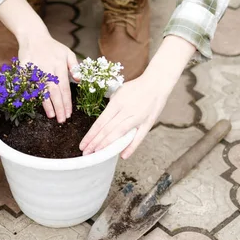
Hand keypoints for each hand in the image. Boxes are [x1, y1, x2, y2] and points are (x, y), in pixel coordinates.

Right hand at [0, 0, 77, 122]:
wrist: (33, 36)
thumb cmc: (52, 46)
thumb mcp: (67, 53)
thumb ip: (74, 66)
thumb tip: (79, 80)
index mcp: (59, 66)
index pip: (65, 88)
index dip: (67, 102)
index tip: (69, 113)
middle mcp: (49, 69)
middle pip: (55, 92)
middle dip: (59, 107)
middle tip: (62, 120)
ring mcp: (36, 70)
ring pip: (42, 90)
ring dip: (47, 105)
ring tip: (52, 116)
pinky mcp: (26, 70)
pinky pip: (29, 85)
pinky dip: (31, 94)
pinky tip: (35, 104)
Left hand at [79, 35, 196, 158]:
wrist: (157, 84)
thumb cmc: (136, 88)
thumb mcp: (118, 93)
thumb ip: (110, 106)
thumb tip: (103, 119)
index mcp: (116, 103)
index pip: (100, 122)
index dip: (91, 135)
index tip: (83, 144)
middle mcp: (126, 111)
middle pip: (107, 130)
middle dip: (95, 143)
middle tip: (86, 153)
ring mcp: (137, 118)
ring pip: (119, 134)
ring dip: (107, 145)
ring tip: (97, 154)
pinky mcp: (147, 123)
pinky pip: (138, 137)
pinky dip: (131, 147)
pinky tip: (122, 155)